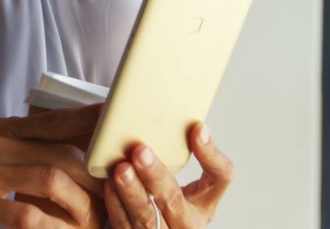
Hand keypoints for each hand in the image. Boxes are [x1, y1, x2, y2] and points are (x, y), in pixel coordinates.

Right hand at [0, 104, 106, 227]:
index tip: (127, 131)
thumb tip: (62, 152)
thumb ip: (15, 149)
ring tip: (95, 226)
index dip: (97, 124)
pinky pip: (25, 216)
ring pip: (52, 179)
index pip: (59, 119)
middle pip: (65, 152)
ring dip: (82, 207)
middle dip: (98, 178)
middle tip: (118, 199)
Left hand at [102, 123, 233, 227]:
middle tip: (140, 151)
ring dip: (132, 192)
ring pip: (147, 218)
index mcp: (204, 203)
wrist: (153, 224)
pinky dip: (116, 206)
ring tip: (121, 170)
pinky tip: (109, 186)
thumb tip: (161, 113)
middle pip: (175, 201)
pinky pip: (124, 225)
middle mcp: (187, 222)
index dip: (211, 155)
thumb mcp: (178, 178)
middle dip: (156, 176)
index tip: (197, 128)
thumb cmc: (163, 197)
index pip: (220, 177)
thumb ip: (175, 152)